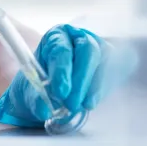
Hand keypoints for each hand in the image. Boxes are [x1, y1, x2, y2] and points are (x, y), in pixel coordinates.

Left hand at [0, 24, 137, 127]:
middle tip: (72, 105)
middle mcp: (78, 37)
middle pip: (88, 51)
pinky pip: (117, 69)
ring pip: (104, 59)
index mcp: (55, 37)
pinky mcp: (110, 61)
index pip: (62, 49)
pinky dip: (107, 85)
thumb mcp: (29, 93)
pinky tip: (94, 100)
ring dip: (96, 85)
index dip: (63, 71)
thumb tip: (45, 108)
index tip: (60, 92)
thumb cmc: (37, 87)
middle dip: (82, 80)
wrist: (48, 92)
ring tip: (85, 105)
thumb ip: (36, 100)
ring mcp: (98, 46)